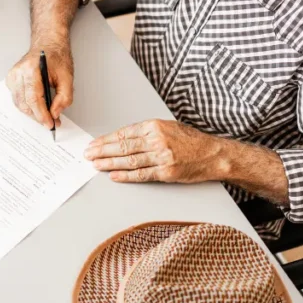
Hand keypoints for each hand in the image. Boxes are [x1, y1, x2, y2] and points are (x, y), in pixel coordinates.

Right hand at [6, 44, 73, 128]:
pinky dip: (27, 106)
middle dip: (38, 116)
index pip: (34, 98)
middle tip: (52, 123)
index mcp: (31, 68)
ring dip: (33, 113)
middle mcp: (18, 72)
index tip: (50, 124)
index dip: (42, 114)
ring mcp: (12, 76)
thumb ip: (64, 97)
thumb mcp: (67, 77)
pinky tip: (37, 108)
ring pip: (20, 104)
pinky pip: (17, 99)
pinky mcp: (10, 80)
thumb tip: (55, 113)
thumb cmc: (56, 57)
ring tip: (46, 117)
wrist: (47, 44)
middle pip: (25, 103)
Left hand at [84, 119, 221, 182]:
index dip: (107, 139)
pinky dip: (126, 176)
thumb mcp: (168, 127)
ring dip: (110, 163)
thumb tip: (122, 138)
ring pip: (129, 160)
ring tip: (96, 164)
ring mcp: (162, 157)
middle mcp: (157, 140)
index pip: (124, 133)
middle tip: (89, 154)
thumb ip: (147, 131)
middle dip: (103, 150)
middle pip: (123, 146)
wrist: (213, 154)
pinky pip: (142, 174)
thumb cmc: (191, 140)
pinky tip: (114, 176)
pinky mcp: (167, 172)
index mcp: (155, 126)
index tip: (95, 143)